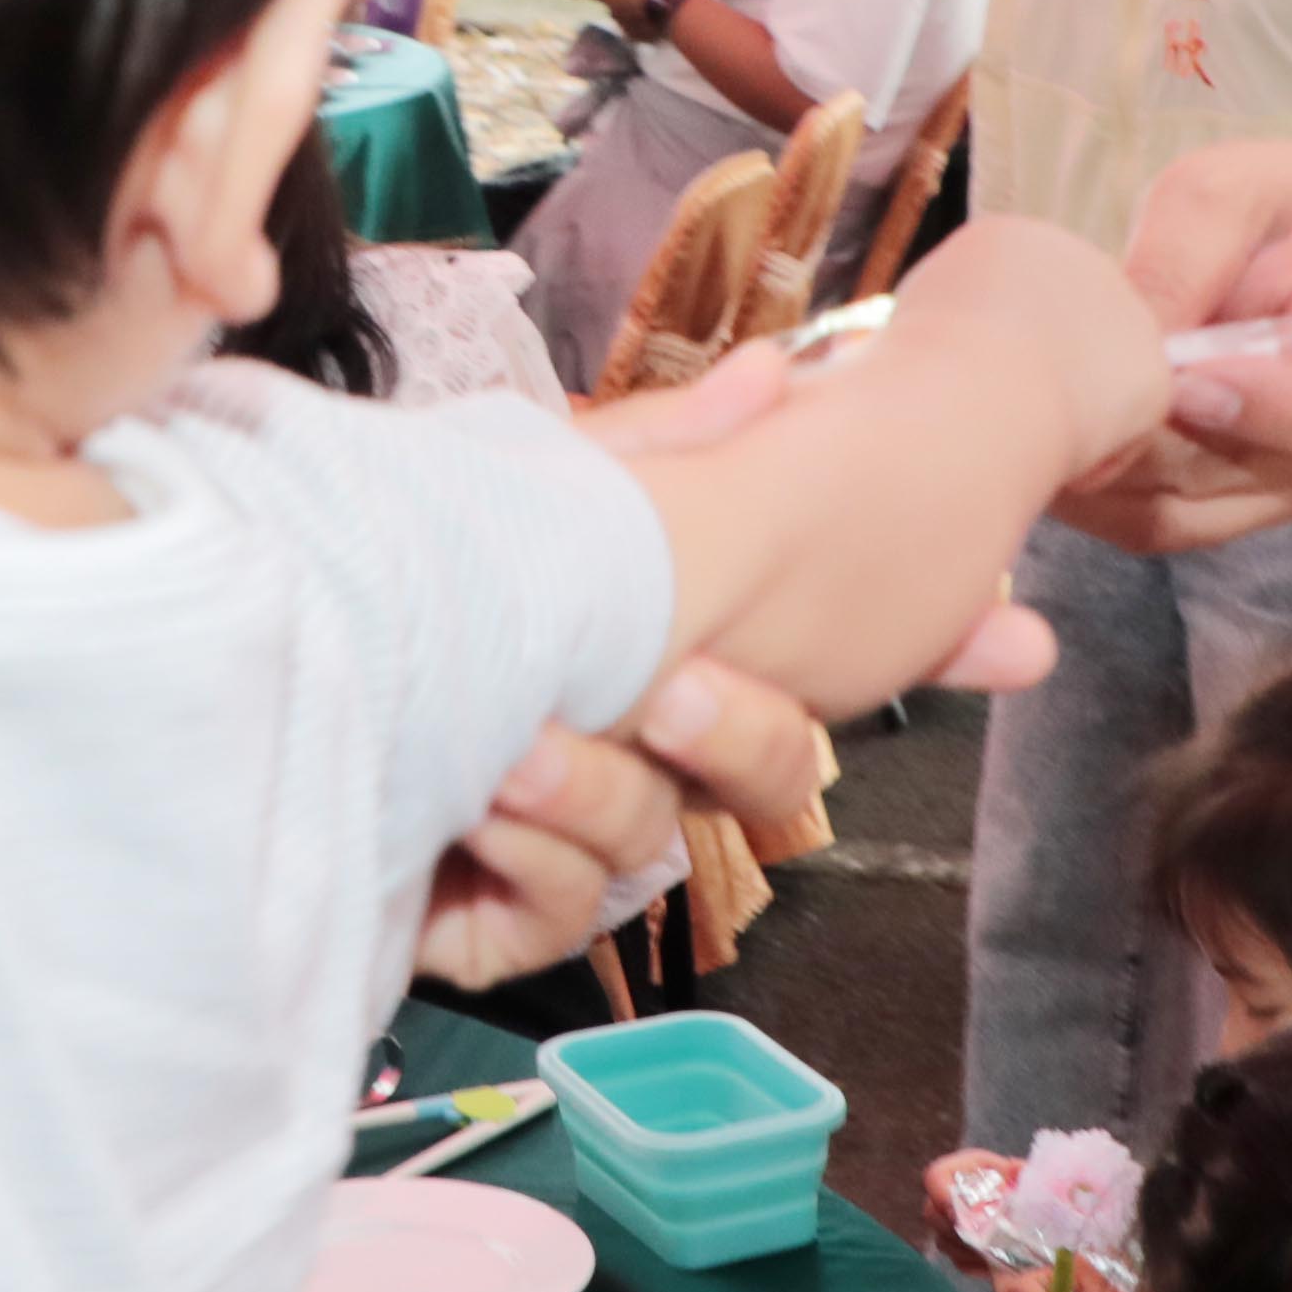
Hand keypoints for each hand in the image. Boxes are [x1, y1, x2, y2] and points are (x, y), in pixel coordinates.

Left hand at [414, 350, 1059, 987]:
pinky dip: (519, 876)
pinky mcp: (493, 915)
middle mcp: (645, 758)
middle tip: (676, 691)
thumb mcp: (549, 497)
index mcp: (681, 669)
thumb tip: (786, 373)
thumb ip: (674, 449)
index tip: (1010, 625)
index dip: (939, 648)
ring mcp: (573, 842)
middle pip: (761, 769)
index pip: (830, 651)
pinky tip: (471, 832)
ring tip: (508, 753)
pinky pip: (550, 917)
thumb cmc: (429, 574)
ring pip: (640, 844)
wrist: (282, 657)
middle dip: (736, 735)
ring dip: (586, 798)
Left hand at [1061, 149, 1291, 553]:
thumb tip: (1130, 330)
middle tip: (1048, 387)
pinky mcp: (1222, 507)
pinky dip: (1089, 493)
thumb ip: (1189, 249)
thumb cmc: (1289, 215)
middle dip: (1137, 433)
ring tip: (1023, 408)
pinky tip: (1036, 435)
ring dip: (1098, 469)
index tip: (1178, 377)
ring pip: (1175, 512)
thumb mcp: (1242, 188)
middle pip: (1230, 471)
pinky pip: (1147, 522)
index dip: (1255, 404)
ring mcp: (1280, 491)